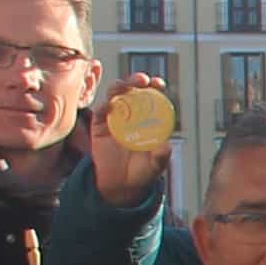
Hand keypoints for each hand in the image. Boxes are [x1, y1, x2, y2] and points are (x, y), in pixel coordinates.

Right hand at [84, 71, 173, 205]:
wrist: (121, 184)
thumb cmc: (142, 171)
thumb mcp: (155, 165)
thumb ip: (161, 156)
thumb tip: (166, 146)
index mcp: (148, 118)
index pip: (152, 97)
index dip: (155, 87)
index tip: (159, 83)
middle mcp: (131, 113)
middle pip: (132, 90)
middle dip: (137, 80)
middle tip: (143, 80)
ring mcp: (114, 117)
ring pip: (115, 95)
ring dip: (120, 87)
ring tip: (126, 86)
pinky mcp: (99, 125)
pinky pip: (100, 112)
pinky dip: (104, 106)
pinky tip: (110, 105)